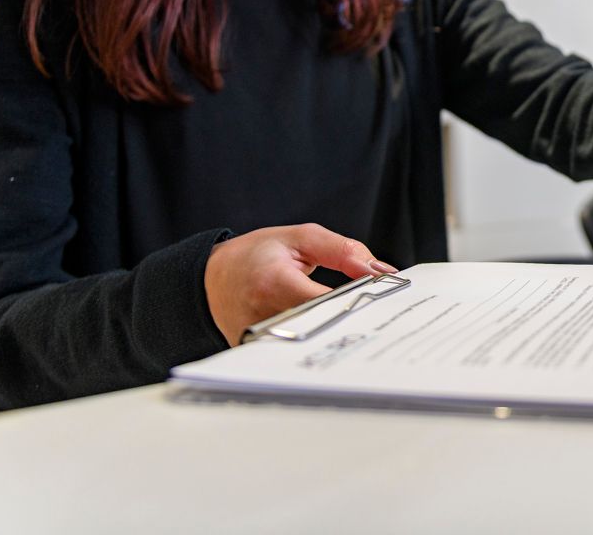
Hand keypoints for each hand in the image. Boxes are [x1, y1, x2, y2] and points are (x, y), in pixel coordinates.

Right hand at [204, 223, 398, 344]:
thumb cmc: (255, 255)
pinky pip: (299, 349)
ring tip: (353, 318)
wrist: (211, 278)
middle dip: (352, 318)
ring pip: (314, 341)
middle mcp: (265, 316)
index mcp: (275, 283)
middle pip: (324, 326)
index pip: (329, 301)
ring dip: (337, 329)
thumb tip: (380, 271)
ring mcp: (260, 339)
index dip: (359, 300)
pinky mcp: (260, 353)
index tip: (380, 294)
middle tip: (376, 313)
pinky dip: (318, 339)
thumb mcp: (301, 238)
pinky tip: (331, 330)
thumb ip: (344, 251)